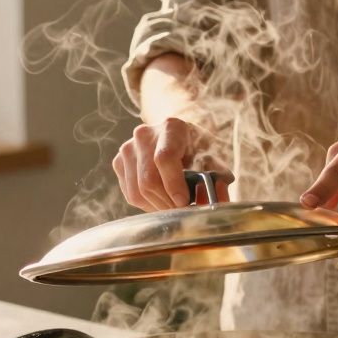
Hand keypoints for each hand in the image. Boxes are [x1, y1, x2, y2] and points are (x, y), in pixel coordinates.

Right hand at [112, 117, 229, 210]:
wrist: (181, 139)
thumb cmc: (200, 151)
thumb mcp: (215, 161)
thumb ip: (218, 181)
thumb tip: (212, 200)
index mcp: (172, 127)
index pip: (164, 158)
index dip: (173, 185)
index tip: (184, 202)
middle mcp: (145, 134)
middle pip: (149, 180)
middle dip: (167, 202)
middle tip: (183, 210)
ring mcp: (128, 147)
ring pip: (137, 191)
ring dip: (158, 206)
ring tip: (174, 206)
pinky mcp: (119, 162)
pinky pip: (130, 194)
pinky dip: (147, 204)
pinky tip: (161, 199)